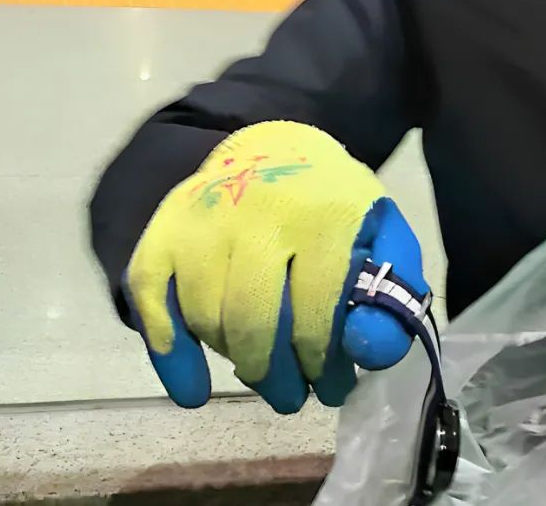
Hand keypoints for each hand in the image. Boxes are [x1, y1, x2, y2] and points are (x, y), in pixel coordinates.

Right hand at [123, 121, 427, 412]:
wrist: (273, 148)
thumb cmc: (331, 204)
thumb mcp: (381, 233)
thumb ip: (391, 291)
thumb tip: (371, 352)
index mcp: (323, 214)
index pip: (316, 309)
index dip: (324, 361)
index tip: (333, 386)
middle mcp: (259, 211)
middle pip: (255, 321)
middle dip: (277, 376)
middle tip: (293, 397)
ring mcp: (204, 219)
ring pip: (208, 319)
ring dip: (236, 361)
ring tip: (262, 373)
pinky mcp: (164, 230)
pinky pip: (154, 303)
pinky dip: (170, 354)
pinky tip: (192, 389)